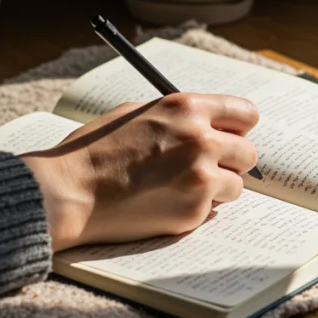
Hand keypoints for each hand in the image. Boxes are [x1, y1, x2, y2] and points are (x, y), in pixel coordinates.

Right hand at [20, 93, 259, 250]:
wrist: (70, 192)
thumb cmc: (94, 151)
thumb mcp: (136, 113)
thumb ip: (178, 117)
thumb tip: (209, 123)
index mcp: (186, 108)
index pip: (245, 112)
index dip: (239, 127)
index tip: (233, 136)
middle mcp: (201, 139)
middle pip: (248, 152)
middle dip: (230, 162)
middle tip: (206, 168)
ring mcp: (200, 176)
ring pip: (236, 185)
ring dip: (216, 188)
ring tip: (179, 188)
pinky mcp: (194, 209)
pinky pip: (213, 209)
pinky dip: (196, 209)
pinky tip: (164, 203)